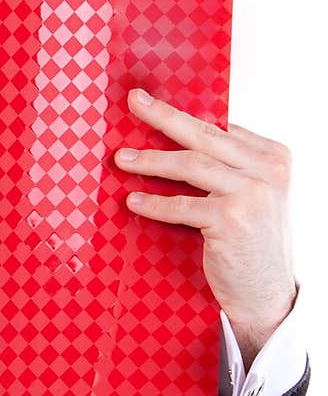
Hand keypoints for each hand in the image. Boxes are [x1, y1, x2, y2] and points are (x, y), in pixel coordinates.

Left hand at [114, 88, 296, 369]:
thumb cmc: (250, 243)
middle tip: (134, 101)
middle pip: (205, 135)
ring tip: (122, 159)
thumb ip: (226, 168)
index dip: (183, 114)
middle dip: (164, 116)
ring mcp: (252, 194)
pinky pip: (182, 205)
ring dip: (151, 161)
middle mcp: (268, 170)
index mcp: (273, 157)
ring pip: (191, 165)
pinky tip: (134, 202)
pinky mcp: (232, 220)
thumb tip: (173, 139)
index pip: (221, 127)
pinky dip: (155, 204)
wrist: (266, 294)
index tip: (150, 103)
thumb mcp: (250, 197)